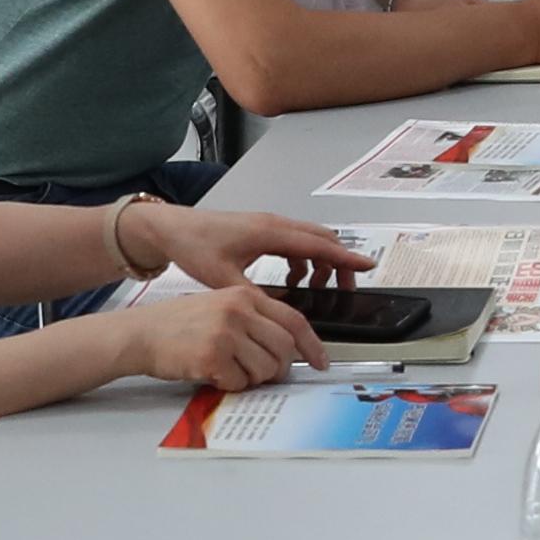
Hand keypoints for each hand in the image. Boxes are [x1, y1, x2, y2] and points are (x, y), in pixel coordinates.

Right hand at [119, 282, 326, 393]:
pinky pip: (241, 382)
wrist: (140, 333)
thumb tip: (287, 347)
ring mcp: (225, 332)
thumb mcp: (220, 307)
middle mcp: (238, 310)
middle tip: (263, 374)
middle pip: (284, 349)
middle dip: (279, 369)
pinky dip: (231, 385)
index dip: (312, 345)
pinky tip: (213, 373)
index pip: (294, 320)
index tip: (321, 361)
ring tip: (230, 370)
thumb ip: (253, 320)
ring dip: (253, 378)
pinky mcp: (212, 355)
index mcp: (244, 295)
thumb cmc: (177, 324)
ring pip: (266, 368)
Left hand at [155, 204, 368, 291]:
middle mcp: (274, 225)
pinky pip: (295, 243)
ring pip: (310, 241)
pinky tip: (291, 280)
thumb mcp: (223, 278)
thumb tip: (277, 314)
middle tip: (344, 289)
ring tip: (314, 288)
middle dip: (339, 264)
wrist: (171, 228)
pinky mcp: (261, 231)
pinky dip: (303, 261)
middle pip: (322, 240)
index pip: (319, 245)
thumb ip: (253, 296)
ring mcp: (269, 226)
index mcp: (270, 233)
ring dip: (320, 263)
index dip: (346, 258)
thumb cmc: (194, 245)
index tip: (368, 265)